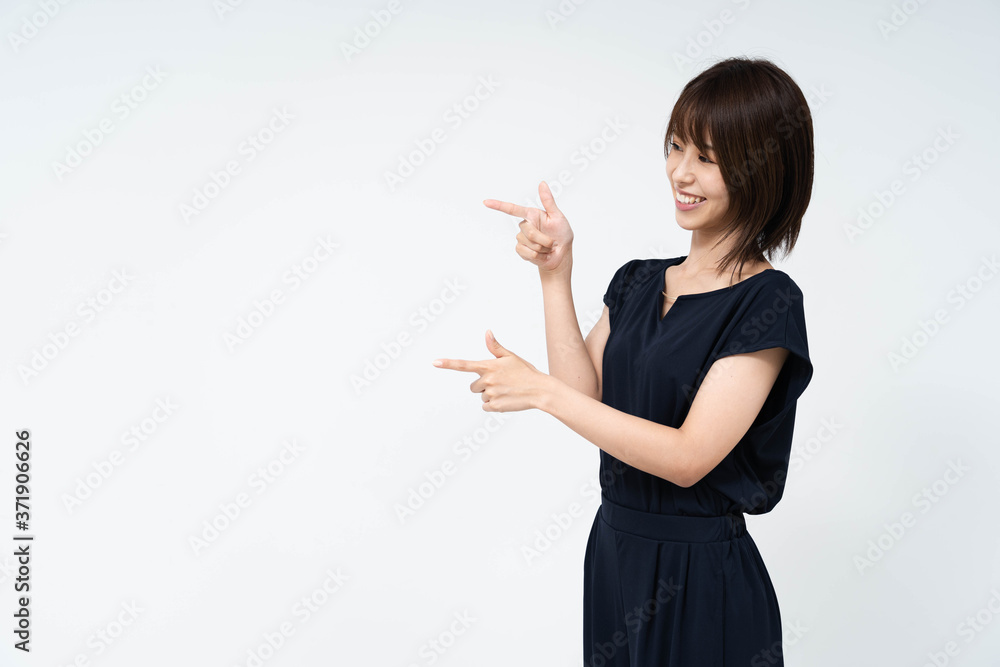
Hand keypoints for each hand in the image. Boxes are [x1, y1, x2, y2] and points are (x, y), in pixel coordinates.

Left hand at [433, 329, 548, 412]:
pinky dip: (494, 405)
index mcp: (488, 366)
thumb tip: (487, 332)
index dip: (447, 363)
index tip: (434, 362)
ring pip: (481, 396)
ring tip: (506, 390)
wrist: (539, 390)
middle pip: (473, 386)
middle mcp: (487, 380)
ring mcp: (490, 393)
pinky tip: (506, 399)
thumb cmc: (525, 372)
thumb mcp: (511, 357)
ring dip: (490, 395)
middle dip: (483, 385)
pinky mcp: (495, 406)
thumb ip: (495, 347)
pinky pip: (486, 406)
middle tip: (500, 383)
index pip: (463, 364)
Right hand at [484, 181, 573, 275]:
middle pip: (527, 230)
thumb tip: (542, 183)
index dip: (498, 205)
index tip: (486, 202)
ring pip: (527, 242)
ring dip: (541, 248)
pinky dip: (537, 255)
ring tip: (547, 248)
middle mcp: (525, 225)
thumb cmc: (562, 235)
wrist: (561, 255)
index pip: (512, 209)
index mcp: (532, 215)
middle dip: (542, 238)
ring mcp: (522, 238)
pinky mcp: (521, 250)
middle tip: (552, 242)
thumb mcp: (557, 216)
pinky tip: (542, 254)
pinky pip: (525, 252)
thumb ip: (548, 200)